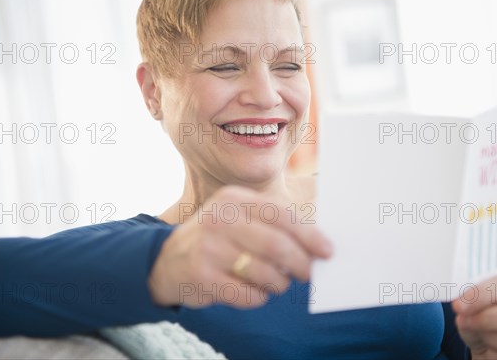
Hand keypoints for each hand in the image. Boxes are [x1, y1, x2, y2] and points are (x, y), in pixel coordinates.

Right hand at [148, 185, 331, 307]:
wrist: (169, 258)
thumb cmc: (218, 237)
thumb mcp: (238, 216)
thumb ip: (272, 223)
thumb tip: (317, 243)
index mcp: (234, 199)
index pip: (281, 214)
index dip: (309, 234)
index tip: (327, 251)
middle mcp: (219, 219)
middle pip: (275, 244)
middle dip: (300, 262)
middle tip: (308, 273)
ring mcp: (208, 248)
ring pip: (263, 272)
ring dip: (279, 282)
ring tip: (278, 282)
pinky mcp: (202, 276)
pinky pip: (247, 294)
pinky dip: (259, 297)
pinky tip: (256, 292)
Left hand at [452, 274, 496, 359]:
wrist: (494, 348)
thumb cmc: (487, 320)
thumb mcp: (478, 307)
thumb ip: (471, 302)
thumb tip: (461, 306)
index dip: (482, 294)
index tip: (458, 305)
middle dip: (487, 318)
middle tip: (463, 321)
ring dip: (492, 337)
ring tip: (478, 334)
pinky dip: (496, 354)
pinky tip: (490, 348)